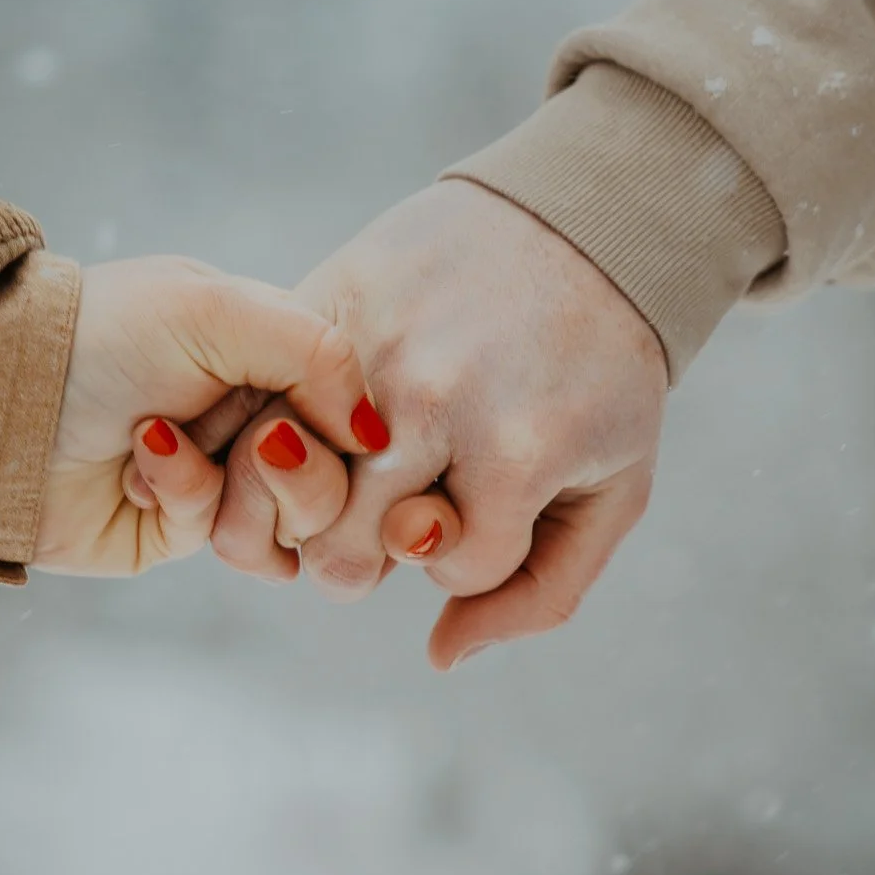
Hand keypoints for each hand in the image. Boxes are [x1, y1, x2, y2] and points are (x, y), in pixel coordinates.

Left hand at [34, 256, 387, 576]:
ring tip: (169, 448)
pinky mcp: (189, 531)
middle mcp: (263, 413)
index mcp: (279, 350)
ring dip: (240, 490)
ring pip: (298, 524)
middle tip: (251, 440)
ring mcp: (230, 476)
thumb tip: (375, 431)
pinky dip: (185, 498)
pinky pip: (238, 545)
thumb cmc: (104, 336)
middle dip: (298, 468)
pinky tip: (138, 470)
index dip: (347, 425)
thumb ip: (320, 353)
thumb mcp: (218, 309)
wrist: (1, 403)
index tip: (315, 417)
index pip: (362, 408)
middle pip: (343, 477)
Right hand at [205, 180, 666, 665]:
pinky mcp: (322, 298)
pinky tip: (310, 430)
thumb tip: (439, 657)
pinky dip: (274, 433)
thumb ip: (541, 593)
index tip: (493, 506)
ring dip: (321, 497)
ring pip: (286, 491)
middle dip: (374, 551)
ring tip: (362, 469)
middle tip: (405, 507)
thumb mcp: (616, 489)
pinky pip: (258, 404)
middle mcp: (433, 402)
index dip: (470, 556)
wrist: (584, 218)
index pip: (448, 572)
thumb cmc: (605, 370)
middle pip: (344, 554)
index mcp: (515, 451)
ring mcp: (368, 350)